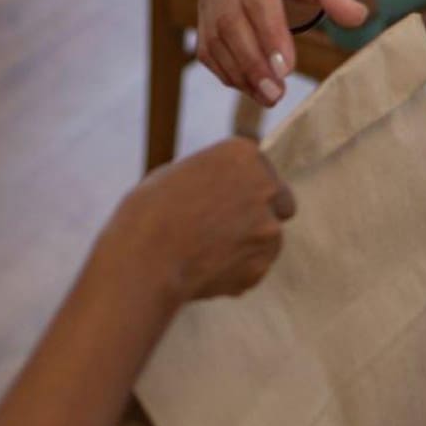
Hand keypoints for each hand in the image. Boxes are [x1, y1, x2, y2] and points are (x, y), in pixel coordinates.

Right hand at [100, 139, 296, 304]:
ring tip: (209, 253)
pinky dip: (239, 270)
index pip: (262, 167)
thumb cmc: (150, 211)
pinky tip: (208, 269)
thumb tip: (219, 187)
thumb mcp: (179, 173)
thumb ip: (212, 177)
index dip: (246, 185)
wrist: (145, 258)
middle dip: (262, 213)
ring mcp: (268, 228)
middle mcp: (265, 187)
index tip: (228, 198)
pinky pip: (255, 267)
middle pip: (280, 201)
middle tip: (228, 227)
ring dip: (249, 244)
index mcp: (244, 155)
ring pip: (270, 238)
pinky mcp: (262, 265)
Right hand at [196, 0, 368, 106]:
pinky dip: (228, 71)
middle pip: (230, 18)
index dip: (270, 33)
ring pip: (215, 36)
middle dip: (252, 61)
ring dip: (240, 72)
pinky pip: (207, 47)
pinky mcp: (203, 9)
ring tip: (269, 96)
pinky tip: (252, 87)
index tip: (287, 69)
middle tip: (277, 93)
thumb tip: (356, 17)